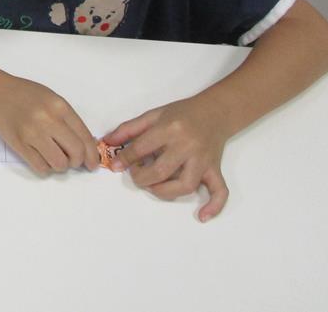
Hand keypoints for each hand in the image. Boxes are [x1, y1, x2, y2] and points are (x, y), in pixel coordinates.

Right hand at [0, 75, 99, 173]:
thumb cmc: (26, 95)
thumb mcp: (52, 99)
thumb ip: (68, 119)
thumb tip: (84, 145)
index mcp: (60, 107)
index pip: (84, 137)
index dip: (91, 154)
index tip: (92, 163)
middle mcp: (48, 120)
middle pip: (75, 152)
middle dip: (78, 162)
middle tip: (73, 162)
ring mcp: (32, 133)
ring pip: (59, 163)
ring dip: (61, 166)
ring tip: (55, 158)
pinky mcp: (19, 144)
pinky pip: (40, 167)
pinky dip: (46, 168)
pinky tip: (43, 159)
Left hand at [103, 97, 229, 221]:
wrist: (215, 111)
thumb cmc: (182, 113)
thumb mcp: (154, 115)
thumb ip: (129, 128)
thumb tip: (107, 142)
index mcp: (170, 128)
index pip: (142, 148)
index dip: (125, 159)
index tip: (116, 165)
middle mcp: (187, 145)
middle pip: (161, 171)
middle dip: (141, 178)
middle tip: (136, 175)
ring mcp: (203, 160)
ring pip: (185, 185)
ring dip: (165, 192)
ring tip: (154, 187)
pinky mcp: (215, 169)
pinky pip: (220, 190)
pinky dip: (214, 206)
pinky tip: (202, 216)